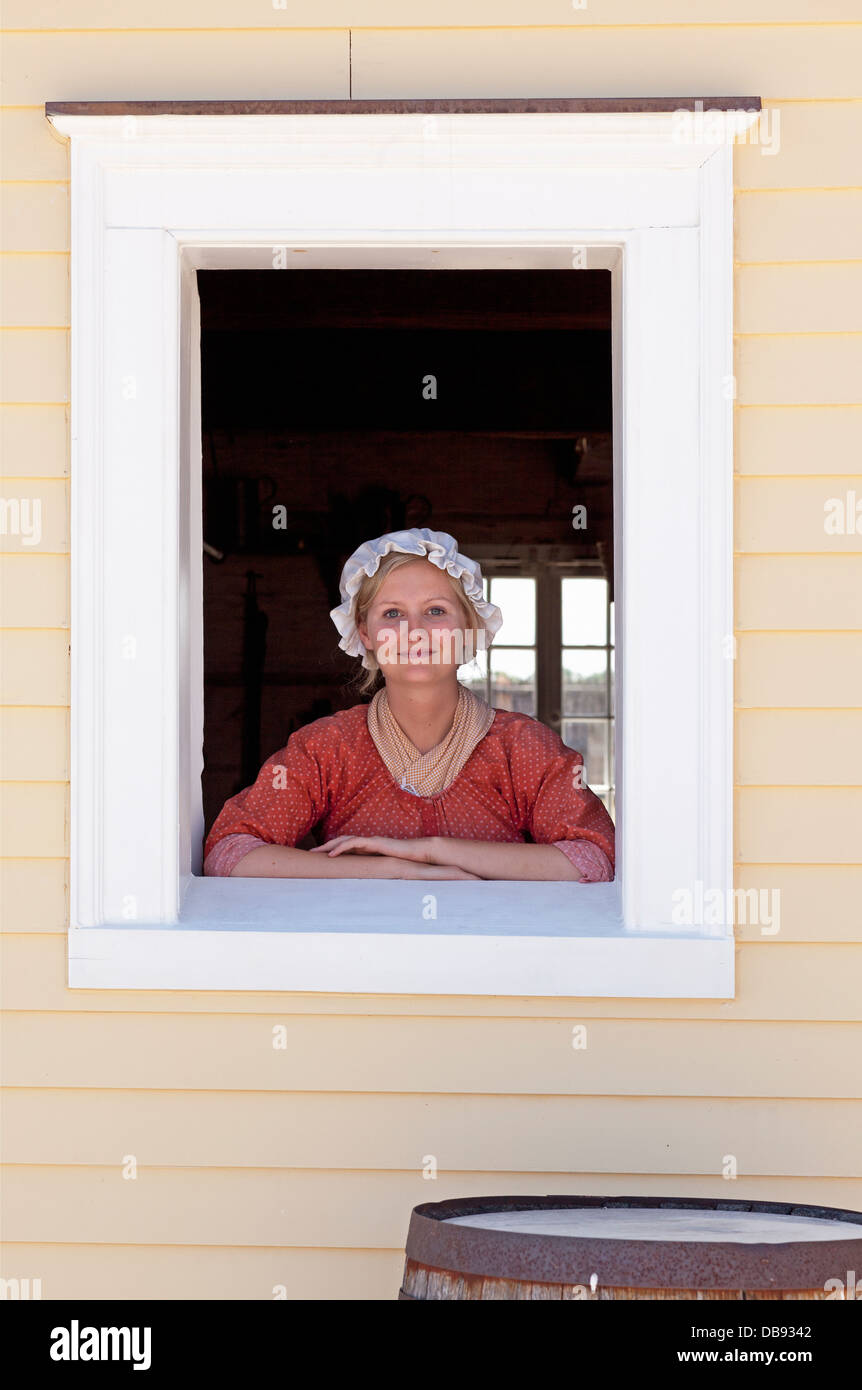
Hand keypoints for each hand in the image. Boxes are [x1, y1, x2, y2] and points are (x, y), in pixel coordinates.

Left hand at [309, 835, 436, 862]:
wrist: (418, 853)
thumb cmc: (403, 861)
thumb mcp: (384, 868)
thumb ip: (374, 871)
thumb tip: (364, 885)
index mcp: (368, 848)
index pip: (346, 846)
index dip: (332, 850)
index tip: (319, 857)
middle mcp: (367, 842)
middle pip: (341, 841)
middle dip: (325, 846)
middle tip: (310, 853)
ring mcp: (370, 840)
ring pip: (344, 839)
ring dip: (329, 845)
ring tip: (317, 852)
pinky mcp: (374, 842)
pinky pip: (354, 843)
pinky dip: (341, 848)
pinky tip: (332, 854)